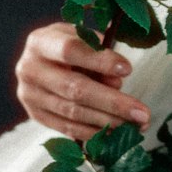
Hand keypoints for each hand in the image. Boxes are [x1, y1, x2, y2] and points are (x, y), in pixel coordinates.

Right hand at [14, 22, 150, 141]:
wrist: (40, 63)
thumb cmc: (69, 46)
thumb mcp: (83, 38)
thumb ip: (99, 53)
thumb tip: (116, 82)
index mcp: (40, 42)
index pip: (70, 50)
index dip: (100, 61)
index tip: (128, 69)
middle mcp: (30, 69)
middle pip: (74, 88)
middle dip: (112, 102)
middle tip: (141, 112)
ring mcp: (30, 96)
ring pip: (73, 113)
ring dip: (108, 122)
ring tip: (136, 125)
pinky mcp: (36, 115)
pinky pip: (68, 129)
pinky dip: (94, 133)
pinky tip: (117, 133)